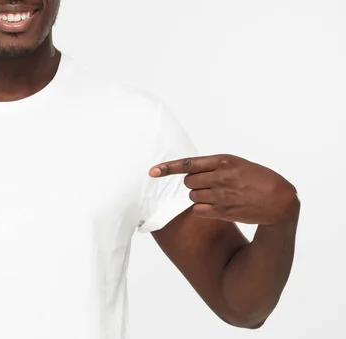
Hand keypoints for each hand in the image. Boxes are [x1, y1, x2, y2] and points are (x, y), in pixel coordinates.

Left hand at [149, 154, 299, 225]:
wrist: (280, 201)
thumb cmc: (259, 180)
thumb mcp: (239, 164)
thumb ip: (215, 165)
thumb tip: (190, 172)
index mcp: (224, 160)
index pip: (188, 163)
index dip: (167, 168)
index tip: (152, 171)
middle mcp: (220, 176)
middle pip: (188, 182)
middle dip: (194, 184)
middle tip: (210, 186)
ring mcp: (220, 194)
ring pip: (192, 196)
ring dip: (199, 197)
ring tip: (219, 196)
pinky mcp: (222, 210)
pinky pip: (198, 210)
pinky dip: (202, 209)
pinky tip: (216, 207)